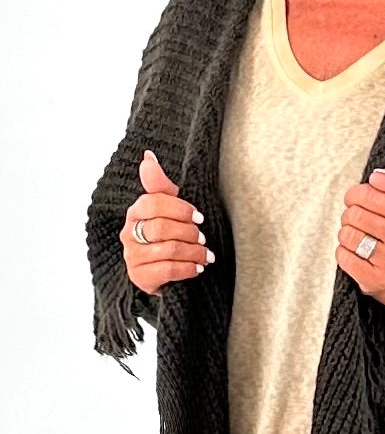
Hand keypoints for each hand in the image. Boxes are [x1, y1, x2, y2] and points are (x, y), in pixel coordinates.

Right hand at [120, 151, 215, 293]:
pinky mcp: (140, 277)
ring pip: (168, 249)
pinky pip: (168, 269)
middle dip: (188, 232)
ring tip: (206, 254)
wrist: (160, 273)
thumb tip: (147, 156)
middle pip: (162, 227)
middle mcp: (129, 234)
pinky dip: (188, 268)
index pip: (154, 203)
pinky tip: (198, 267)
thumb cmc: (166, 236)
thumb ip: (158, 184)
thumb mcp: (166, 208)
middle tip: (203, 237)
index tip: (199, 217)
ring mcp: (132, 257)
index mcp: (135, 212)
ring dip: (193, 252)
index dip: (180, 209)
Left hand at [335, 168, 384, 308]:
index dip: (354, 195)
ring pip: (347, 235)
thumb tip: (377, 175)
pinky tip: (354, 254)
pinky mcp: (374, 278)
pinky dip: (343, 253)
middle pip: (355, 215)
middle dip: (349, 216)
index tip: (354, 200)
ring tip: (355, 238)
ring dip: (345, 235)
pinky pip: (343, 257)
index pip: (370, 196)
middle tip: (355, 222)